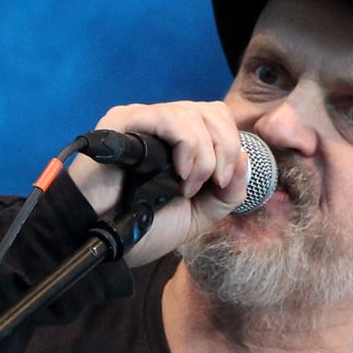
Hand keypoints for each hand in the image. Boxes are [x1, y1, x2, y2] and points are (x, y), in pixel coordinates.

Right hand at [67, 101, 250, 266]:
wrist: (106, 241)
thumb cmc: (145, 226)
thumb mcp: (201, 213)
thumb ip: (229, 190)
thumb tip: (246, 157)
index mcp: (177, 138)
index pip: (217, 118)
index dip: (231, 145)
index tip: (223, 183)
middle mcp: (160, 122)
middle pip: (212, 111)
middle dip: (225, 149)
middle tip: (214, 183)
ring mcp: (140, 118)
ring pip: (193, 114)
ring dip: (204, 155)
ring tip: (187, 185)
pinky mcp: (123, 121)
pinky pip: (169, 117)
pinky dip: (187, 146)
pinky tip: (178, 174)